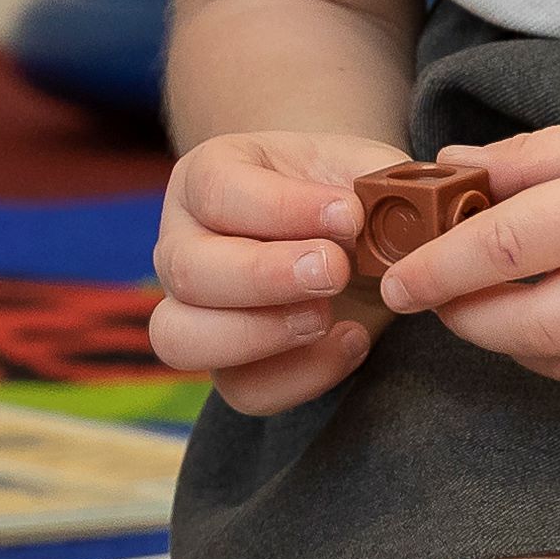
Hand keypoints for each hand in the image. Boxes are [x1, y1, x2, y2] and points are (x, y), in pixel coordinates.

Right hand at [151, 130, 407, 417]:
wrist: (349, 240)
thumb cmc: (344, 195)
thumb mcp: (361, 170)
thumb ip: (373, 182)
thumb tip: (379, 210)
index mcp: (203, 179)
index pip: (215, 191)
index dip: (281, 207)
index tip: (349, 214)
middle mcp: (180, 245)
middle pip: (185, 271)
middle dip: (263, 276)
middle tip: (334, 270)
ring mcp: (191, 312)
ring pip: (182, 339)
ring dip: (259, 333)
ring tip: (326, 316)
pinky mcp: (228, 365)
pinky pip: (242, 389)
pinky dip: (299, 375)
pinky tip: (352, 340)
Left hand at [384, 62, 559, 383]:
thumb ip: (543, 156)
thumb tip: (455, 172)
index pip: (508, 248)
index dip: (440, 268)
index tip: (397, 276)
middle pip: (529, 328)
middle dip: (466, 320)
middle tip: (432, 297)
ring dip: (514, 342)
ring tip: (486, 304)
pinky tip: (556, 311)